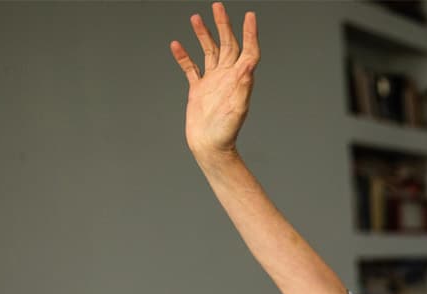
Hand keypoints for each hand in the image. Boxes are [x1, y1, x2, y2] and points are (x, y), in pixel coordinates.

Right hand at [170, 2, 258, 160]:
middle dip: (224, 26)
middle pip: (227, 45)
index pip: (247, 50)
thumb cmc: (225, 133)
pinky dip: (184, 56)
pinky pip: (191, 68)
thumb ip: (244, 86)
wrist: (210, 147)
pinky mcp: (198, 90)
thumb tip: (250, 65)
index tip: (249, 15)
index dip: (249, 33)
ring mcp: (212, 82)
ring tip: (197, 17)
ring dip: (204, 34)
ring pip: (209, 52)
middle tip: (218, 6)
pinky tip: (176, 44)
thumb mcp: (237, 108)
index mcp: (239, 79)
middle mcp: (227, 78)